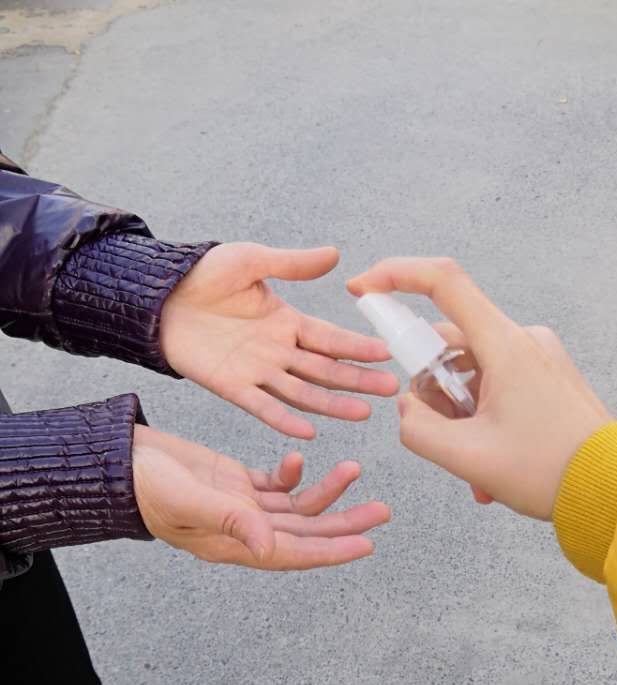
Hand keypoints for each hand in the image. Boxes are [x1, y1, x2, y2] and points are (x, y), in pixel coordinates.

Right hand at [132, 425, 388, 568]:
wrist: (116, 460)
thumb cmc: (143, 483)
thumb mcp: (188, 499)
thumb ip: (231, 520)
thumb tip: (270, 548)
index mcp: (232, 544)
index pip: (292, 553)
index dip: (330, 550)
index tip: (367, 545)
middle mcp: (241, 530)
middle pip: (304, 532)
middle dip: (343, 523)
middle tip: (381, 512)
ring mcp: (239, 507)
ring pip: (295, 507)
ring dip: (325, 493)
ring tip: (353, 470)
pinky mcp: (234, 484)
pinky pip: (274, 486)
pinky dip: (292, 474)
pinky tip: (298, 458)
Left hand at [160, 242, 399, 439]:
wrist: (157, 296)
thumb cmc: (202, 275)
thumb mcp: (251, 261)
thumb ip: (292, 263)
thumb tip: (335, 255)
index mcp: (286, 322)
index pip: (330, 338)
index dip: (358, 346)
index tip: (387, 352)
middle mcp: (278, 351)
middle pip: (325, 370)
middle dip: (358, 380)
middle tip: (390, 389)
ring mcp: (257, 372)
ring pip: (303, 392)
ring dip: (333, 403)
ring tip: (363, 413)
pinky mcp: (231, 387)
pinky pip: (262, 406)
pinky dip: (284, 419)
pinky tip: (308, 430)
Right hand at [346, 258, 611, 518]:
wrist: (614, 491)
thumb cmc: (550, 472)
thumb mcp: (466, 458)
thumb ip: (417, 428)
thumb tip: (408, 408)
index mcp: (505, 345)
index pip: (441, 282)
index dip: (393, 276)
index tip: (361, 290)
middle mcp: (524, 340)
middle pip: (450, 343)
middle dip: (432, 391)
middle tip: (442, 439)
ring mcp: (539, 358)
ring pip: (471, 372)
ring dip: (459, 416)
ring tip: (474, 470)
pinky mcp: (549, 377)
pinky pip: (497, 386)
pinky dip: (482, 420)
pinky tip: (490, 468)